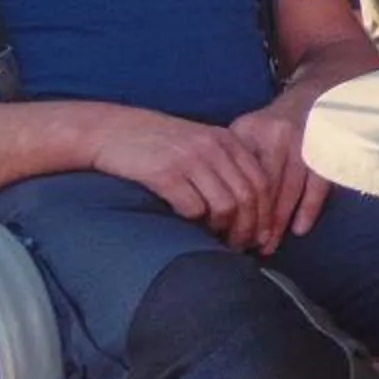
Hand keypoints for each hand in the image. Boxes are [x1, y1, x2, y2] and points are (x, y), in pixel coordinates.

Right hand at [87, 107, 279, 249]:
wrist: (111, 130)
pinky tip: (194, 229)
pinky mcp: (165, 174)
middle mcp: (213, 147)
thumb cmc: (158, 143)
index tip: (264, 235)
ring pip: (226, 206)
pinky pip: (193, 208)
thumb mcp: (199, 143)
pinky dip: (198, 224)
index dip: (267, 214)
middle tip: (244, 247)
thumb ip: (225, 165)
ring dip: (226, 231)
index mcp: (227, 140)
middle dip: (251, 228)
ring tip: (221, 243)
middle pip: (248, 197)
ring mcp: (190, 160)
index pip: (262, 182)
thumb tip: (251, 207)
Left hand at [227, 97, 332, 254]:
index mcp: (254, 131)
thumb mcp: (243, 132)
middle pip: (266, 186)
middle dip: (256, 220)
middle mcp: (280, 137)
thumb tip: (206, 195)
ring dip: (279, 221)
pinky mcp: (326, 154)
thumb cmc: (269, 124)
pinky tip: (298, 230)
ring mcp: (306, 145)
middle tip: (246, 245)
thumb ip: (230, 159)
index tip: (226, 229)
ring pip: (290, 190)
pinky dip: (308, 209)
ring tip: (268, 245)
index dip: (235, 205)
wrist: (311, 101)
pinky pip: (317, 187)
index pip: (242, 175)